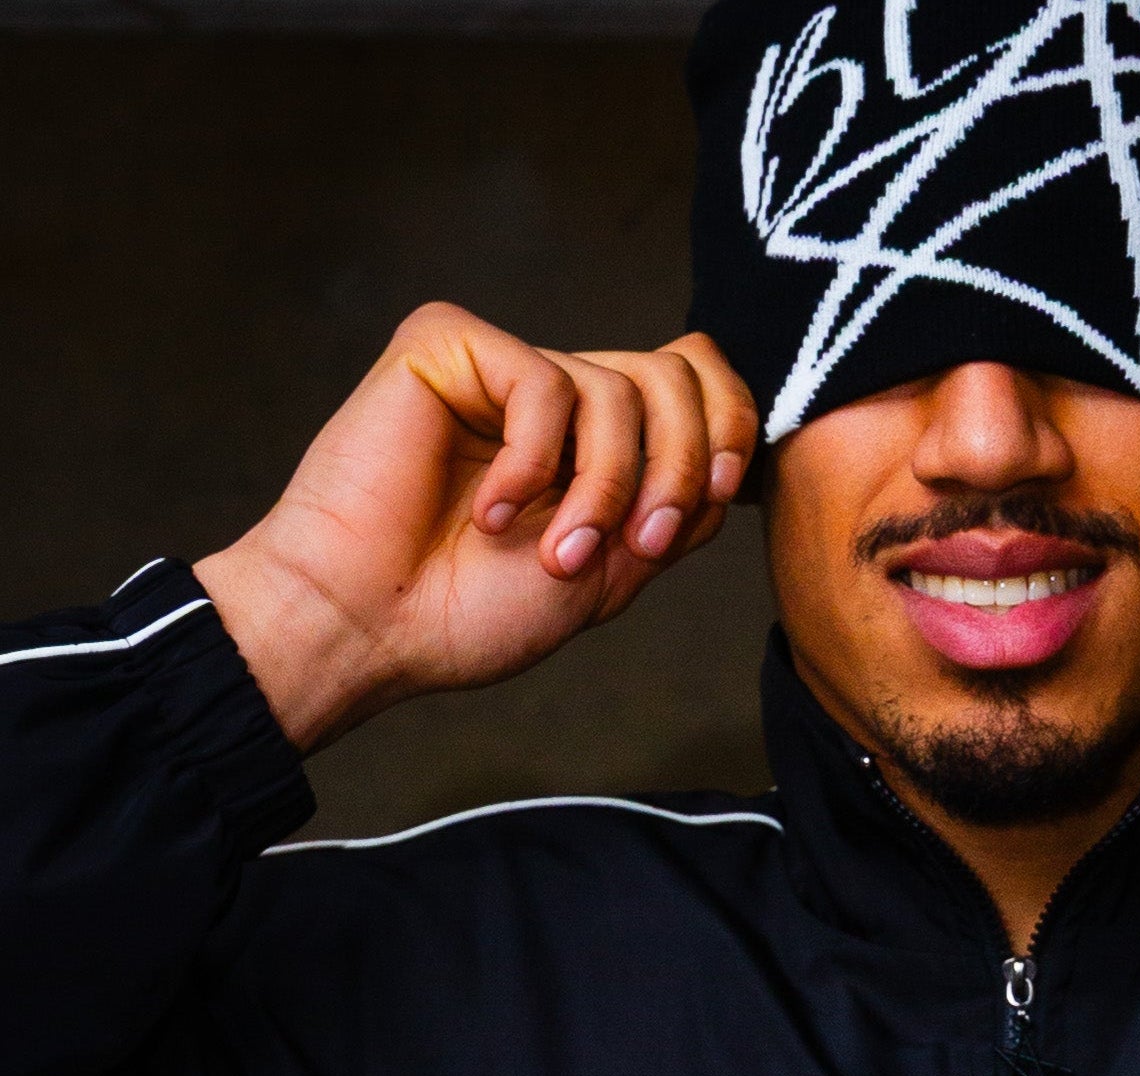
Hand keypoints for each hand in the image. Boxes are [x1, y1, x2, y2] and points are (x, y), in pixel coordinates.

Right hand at [192, 303, 757, 752]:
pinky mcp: (446, 346)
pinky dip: (533, 464)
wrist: (369, 627)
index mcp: (596, 440)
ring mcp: (501, 368)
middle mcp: (556, 396)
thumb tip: (733, 454)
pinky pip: (545, 384)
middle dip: (679, 467)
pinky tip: (488, 512)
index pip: (697, 383)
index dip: (729, 427)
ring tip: (555, 554)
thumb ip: (677, 509)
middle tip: (643, 542)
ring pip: (618, 389)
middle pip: (675, 375)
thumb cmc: (471, 612)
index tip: (714, 496)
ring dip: (605, 489)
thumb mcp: (613, 570)